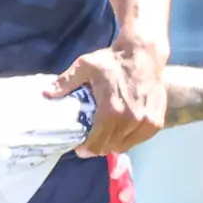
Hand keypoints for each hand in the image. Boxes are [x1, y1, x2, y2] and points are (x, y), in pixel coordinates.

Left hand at [50, 38, 167, 155]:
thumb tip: (46, 93)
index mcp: (111, 113)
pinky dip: (129, 138)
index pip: (95, 145)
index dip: (85, 149)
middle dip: (97, 146)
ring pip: (124, 146)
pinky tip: (122, 129)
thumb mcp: (85, 67)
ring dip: (113, 143)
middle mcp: (129, 121)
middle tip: (91, 138)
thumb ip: (66, 82)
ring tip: (106, 133)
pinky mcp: (155, 123)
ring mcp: (145, 123)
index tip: (80, 146)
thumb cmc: (113, 61)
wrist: (144, 54)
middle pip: (108, 148)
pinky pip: (138, 140)